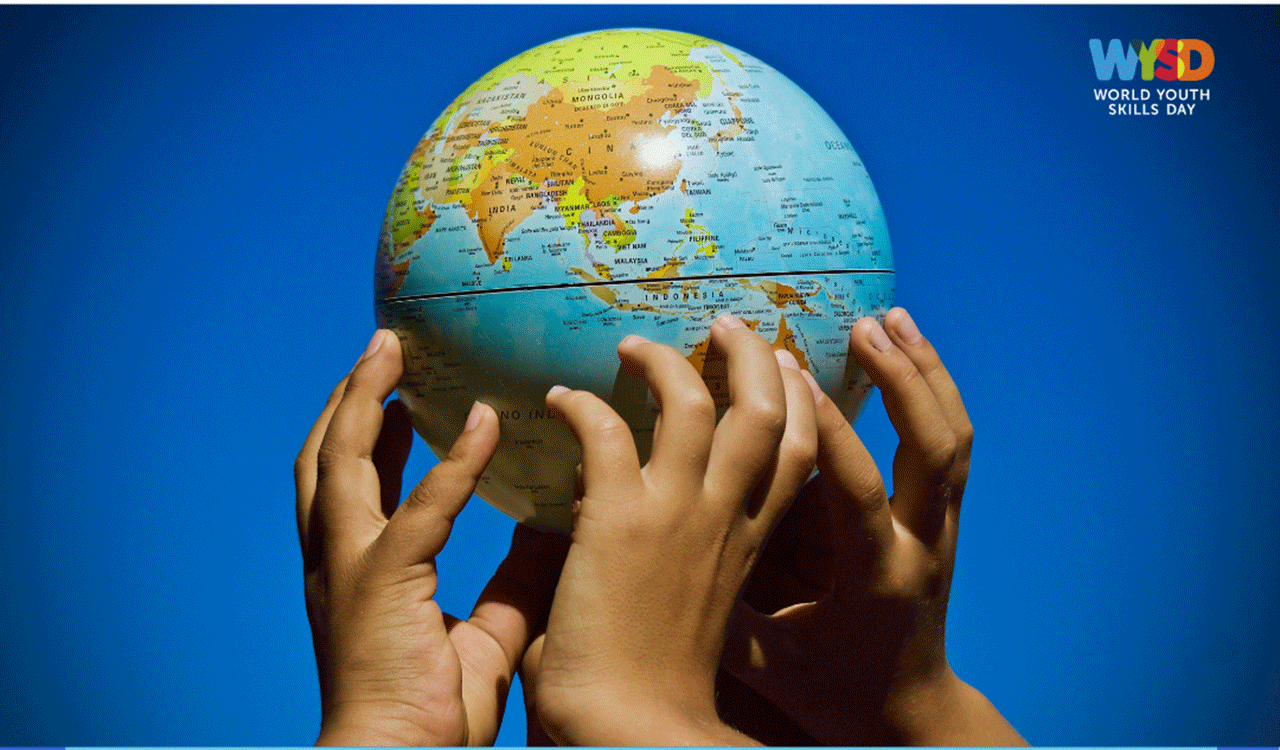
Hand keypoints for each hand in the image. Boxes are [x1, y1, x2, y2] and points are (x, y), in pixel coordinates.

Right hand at [294, 330, 565, 745]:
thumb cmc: (432, 718)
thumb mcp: (484, 636)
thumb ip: (511, 585)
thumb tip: (552, 539)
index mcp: (355, 574)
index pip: (354, 487)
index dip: (367, 437)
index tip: (393, 396)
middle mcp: (337, 560)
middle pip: (325, 457)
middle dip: (348, 396)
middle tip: (382, 348)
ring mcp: (350, 567)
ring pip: (340, 460)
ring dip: (364, 397)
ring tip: (391, 350)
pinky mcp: (382, 582)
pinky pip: (421, 508)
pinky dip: (453, 461)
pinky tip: (485, 421)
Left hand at [525, 316, 819, 745]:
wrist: (629, 728)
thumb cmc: (655, 679)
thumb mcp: (699, 603)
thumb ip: (690, 548)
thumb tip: (634, 493)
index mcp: (749, 543)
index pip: (799, 452)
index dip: (799, 399)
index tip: (780, 365)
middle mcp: (724, 519)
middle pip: (767, 411)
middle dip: (754, 356)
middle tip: (726, 325)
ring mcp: (676, 515)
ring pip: (696, 402)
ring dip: (666, 361)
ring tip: (633, 345)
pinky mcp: (619, 520)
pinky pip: (608, 429)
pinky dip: (583, 403)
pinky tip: (559, 399)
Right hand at [720, 308, 1025, 745]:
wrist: (911, 716)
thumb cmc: (835, 692)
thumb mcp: (771, 666)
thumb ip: (720, 617)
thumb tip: (648, 561)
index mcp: (875, 579)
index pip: (858, 492)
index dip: (829, 432)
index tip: (793, 375)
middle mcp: (920, 544)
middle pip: (932, 449)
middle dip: (901, 381)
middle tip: (863, 325)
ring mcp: (942, 528)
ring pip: (951, 436)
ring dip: (924, 371)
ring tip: (888, 317)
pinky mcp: (944, 518)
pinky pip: (950, 442)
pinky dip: (934, 388)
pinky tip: (909, 349)